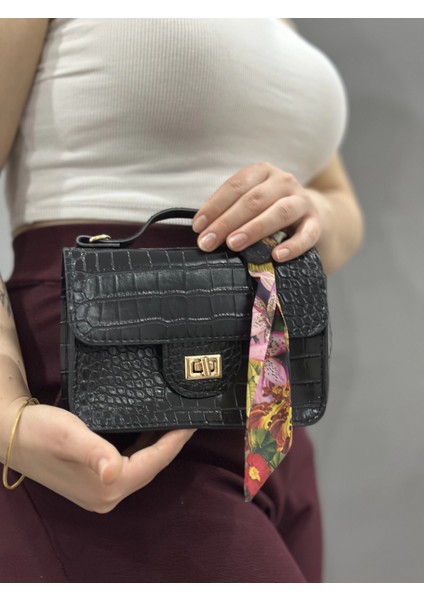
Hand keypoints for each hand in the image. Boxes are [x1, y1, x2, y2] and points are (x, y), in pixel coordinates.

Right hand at [4, 399, 194, 512]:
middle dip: (170, 445)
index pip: (153, 463)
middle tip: (186, 419)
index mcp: (106, 487)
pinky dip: (142, 449)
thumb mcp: (70, 435)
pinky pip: (128, 467)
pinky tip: (148, 432)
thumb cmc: (40, 430)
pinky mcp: (93, 483)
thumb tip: (113, 471)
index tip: (191, 422)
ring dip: (157, 447)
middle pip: (150, 469)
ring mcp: (99, 492)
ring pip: (140, 468)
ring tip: (173, 423)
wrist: (10, 434)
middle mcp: (106, 496)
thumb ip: (95, 453)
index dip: (175, 443)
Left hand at [192, 162, 324, 261]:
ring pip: (279, 212)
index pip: (236, 186)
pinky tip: (277, 256)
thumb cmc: (270, 211)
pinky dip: (292, 246)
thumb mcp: (251, 203)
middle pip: (254, 200)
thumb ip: (230, 211)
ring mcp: (302, 201)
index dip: (214, 206)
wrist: (313, 216)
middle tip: (208, 242)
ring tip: (234, 244)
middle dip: (227, 222)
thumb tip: (203, 232)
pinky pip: (307, 234)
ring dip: (253, 229)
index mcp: (263, 172)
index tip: (198, 227)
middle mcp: (284, 182)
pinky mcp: (316, 223)